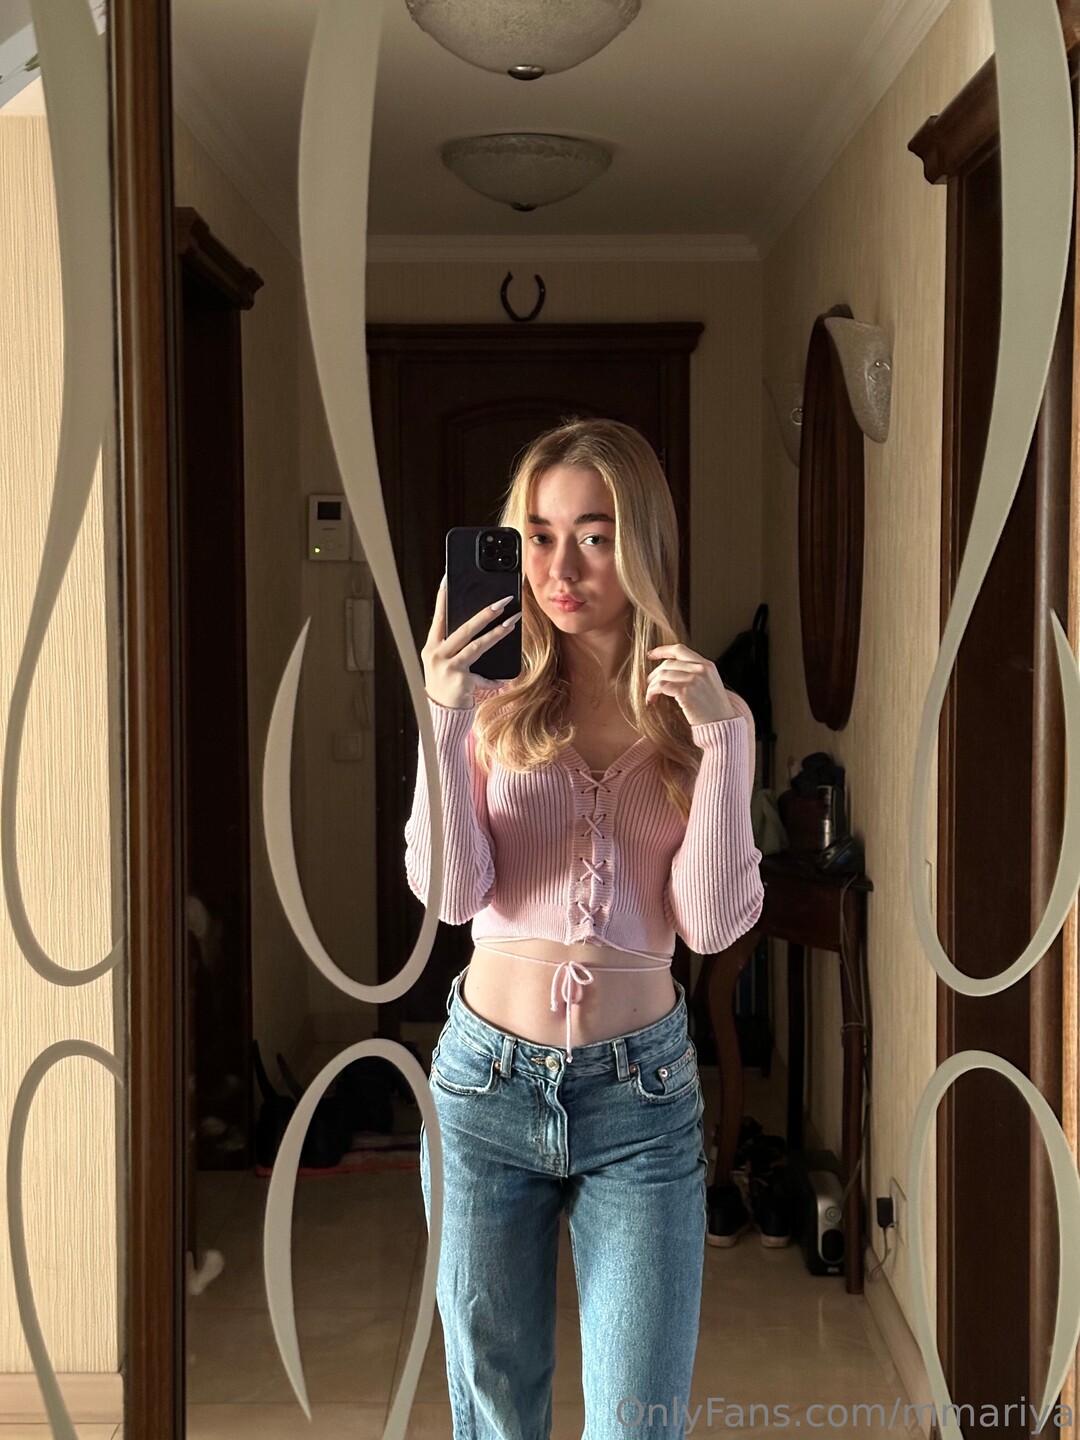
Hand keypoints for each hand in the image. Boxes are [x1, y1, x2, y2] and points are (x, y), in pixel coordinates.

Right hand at [421, 576, 520, 708]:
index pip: (438, 618)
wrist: (442, 715)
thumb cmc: (446, 685)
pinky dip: (494, 679)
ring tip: (511, 623)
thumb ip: (456, 647)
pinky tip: (504, 679)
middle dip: (485, 614)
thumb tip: (478, 627)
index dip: (442, 599)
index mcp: (431, 647)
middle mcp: (436, 655)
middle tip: (502, 602)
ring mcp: (447, 667)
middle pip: (464, 629)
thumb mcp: (446, 663)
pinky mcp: (460, 681)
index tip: (448, 580)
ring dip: (496, 634)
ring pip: (476, 646)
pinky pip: (483, 677)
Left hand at [645, 644, 738, 726]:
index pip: (680, 650)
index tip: (651, 655)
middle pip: (668, 663)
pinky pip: (661, 686)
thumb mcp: (710, 684)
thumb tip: (671, 671)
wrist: (722, 725)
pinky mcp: (686, 691)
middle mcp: (701, 669)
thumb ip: (696, 673)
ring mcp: (694, 679)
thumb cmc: (714, 710)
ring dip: (652, 685)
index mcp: (707, 665)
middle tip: (649, 684)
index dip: (662, 651)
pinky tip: (651, 699)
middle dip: (655, 674)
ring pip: (662, 674)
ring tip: (650, 695)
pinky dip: (652, 692)